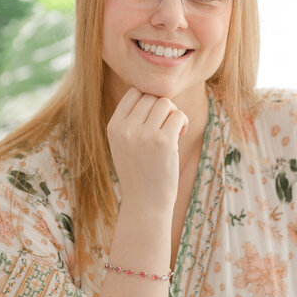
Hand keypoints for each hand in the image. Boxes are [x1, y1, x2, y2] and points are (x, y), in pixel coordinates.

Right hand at [107, 87, 187, 213]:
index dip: (148, 101)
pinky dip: (183, 123)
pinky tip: (180, 136)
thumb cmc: (139, 173)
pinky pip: (178, 116)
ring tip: (173, 132)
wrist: (145, 204)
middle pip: (151, 97)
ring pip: (165, 103)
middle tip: (166, 127)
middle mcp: (126, 129)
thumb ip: (131, 120)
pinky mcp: (163, 142)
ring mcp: (144, 135)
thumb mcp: (124, 145)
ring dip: (174, 114)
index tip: (154, 119)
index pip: (134, 93)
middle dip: (163, 109)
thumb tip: (152, 92)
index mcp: (113, 127)